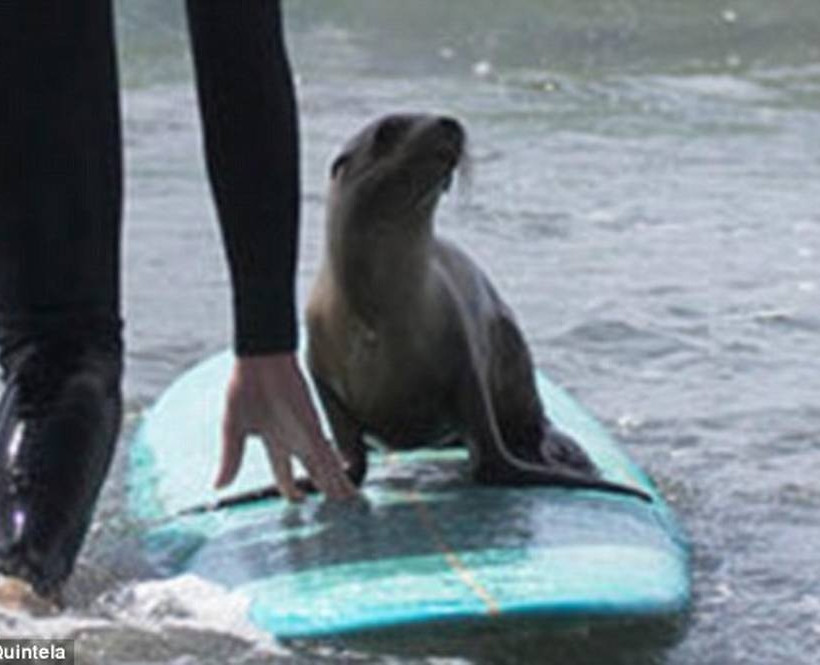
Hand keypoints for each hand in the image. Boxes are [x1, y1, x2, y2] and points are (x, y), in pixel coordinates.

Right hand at [216, 352, 357, 500]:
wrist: (259, 362)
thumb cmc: (244, 388)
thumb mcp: (232, 429)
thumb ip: (230, 458)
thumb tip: (218, 487)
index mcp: (273, 440)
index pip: (284, 472)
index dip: (291, 489)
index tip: (298, 502)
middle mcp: (294, 440)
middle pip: (312, 472)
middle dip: (322, 489)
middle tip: (335, 506)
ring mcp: (306, 435)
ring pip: (325, 468)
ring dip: (336, 486)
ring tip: (349, 502)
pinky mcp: (313, 429)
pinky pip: (328, 457)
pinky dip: (338, 474)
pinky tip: (347, 487)